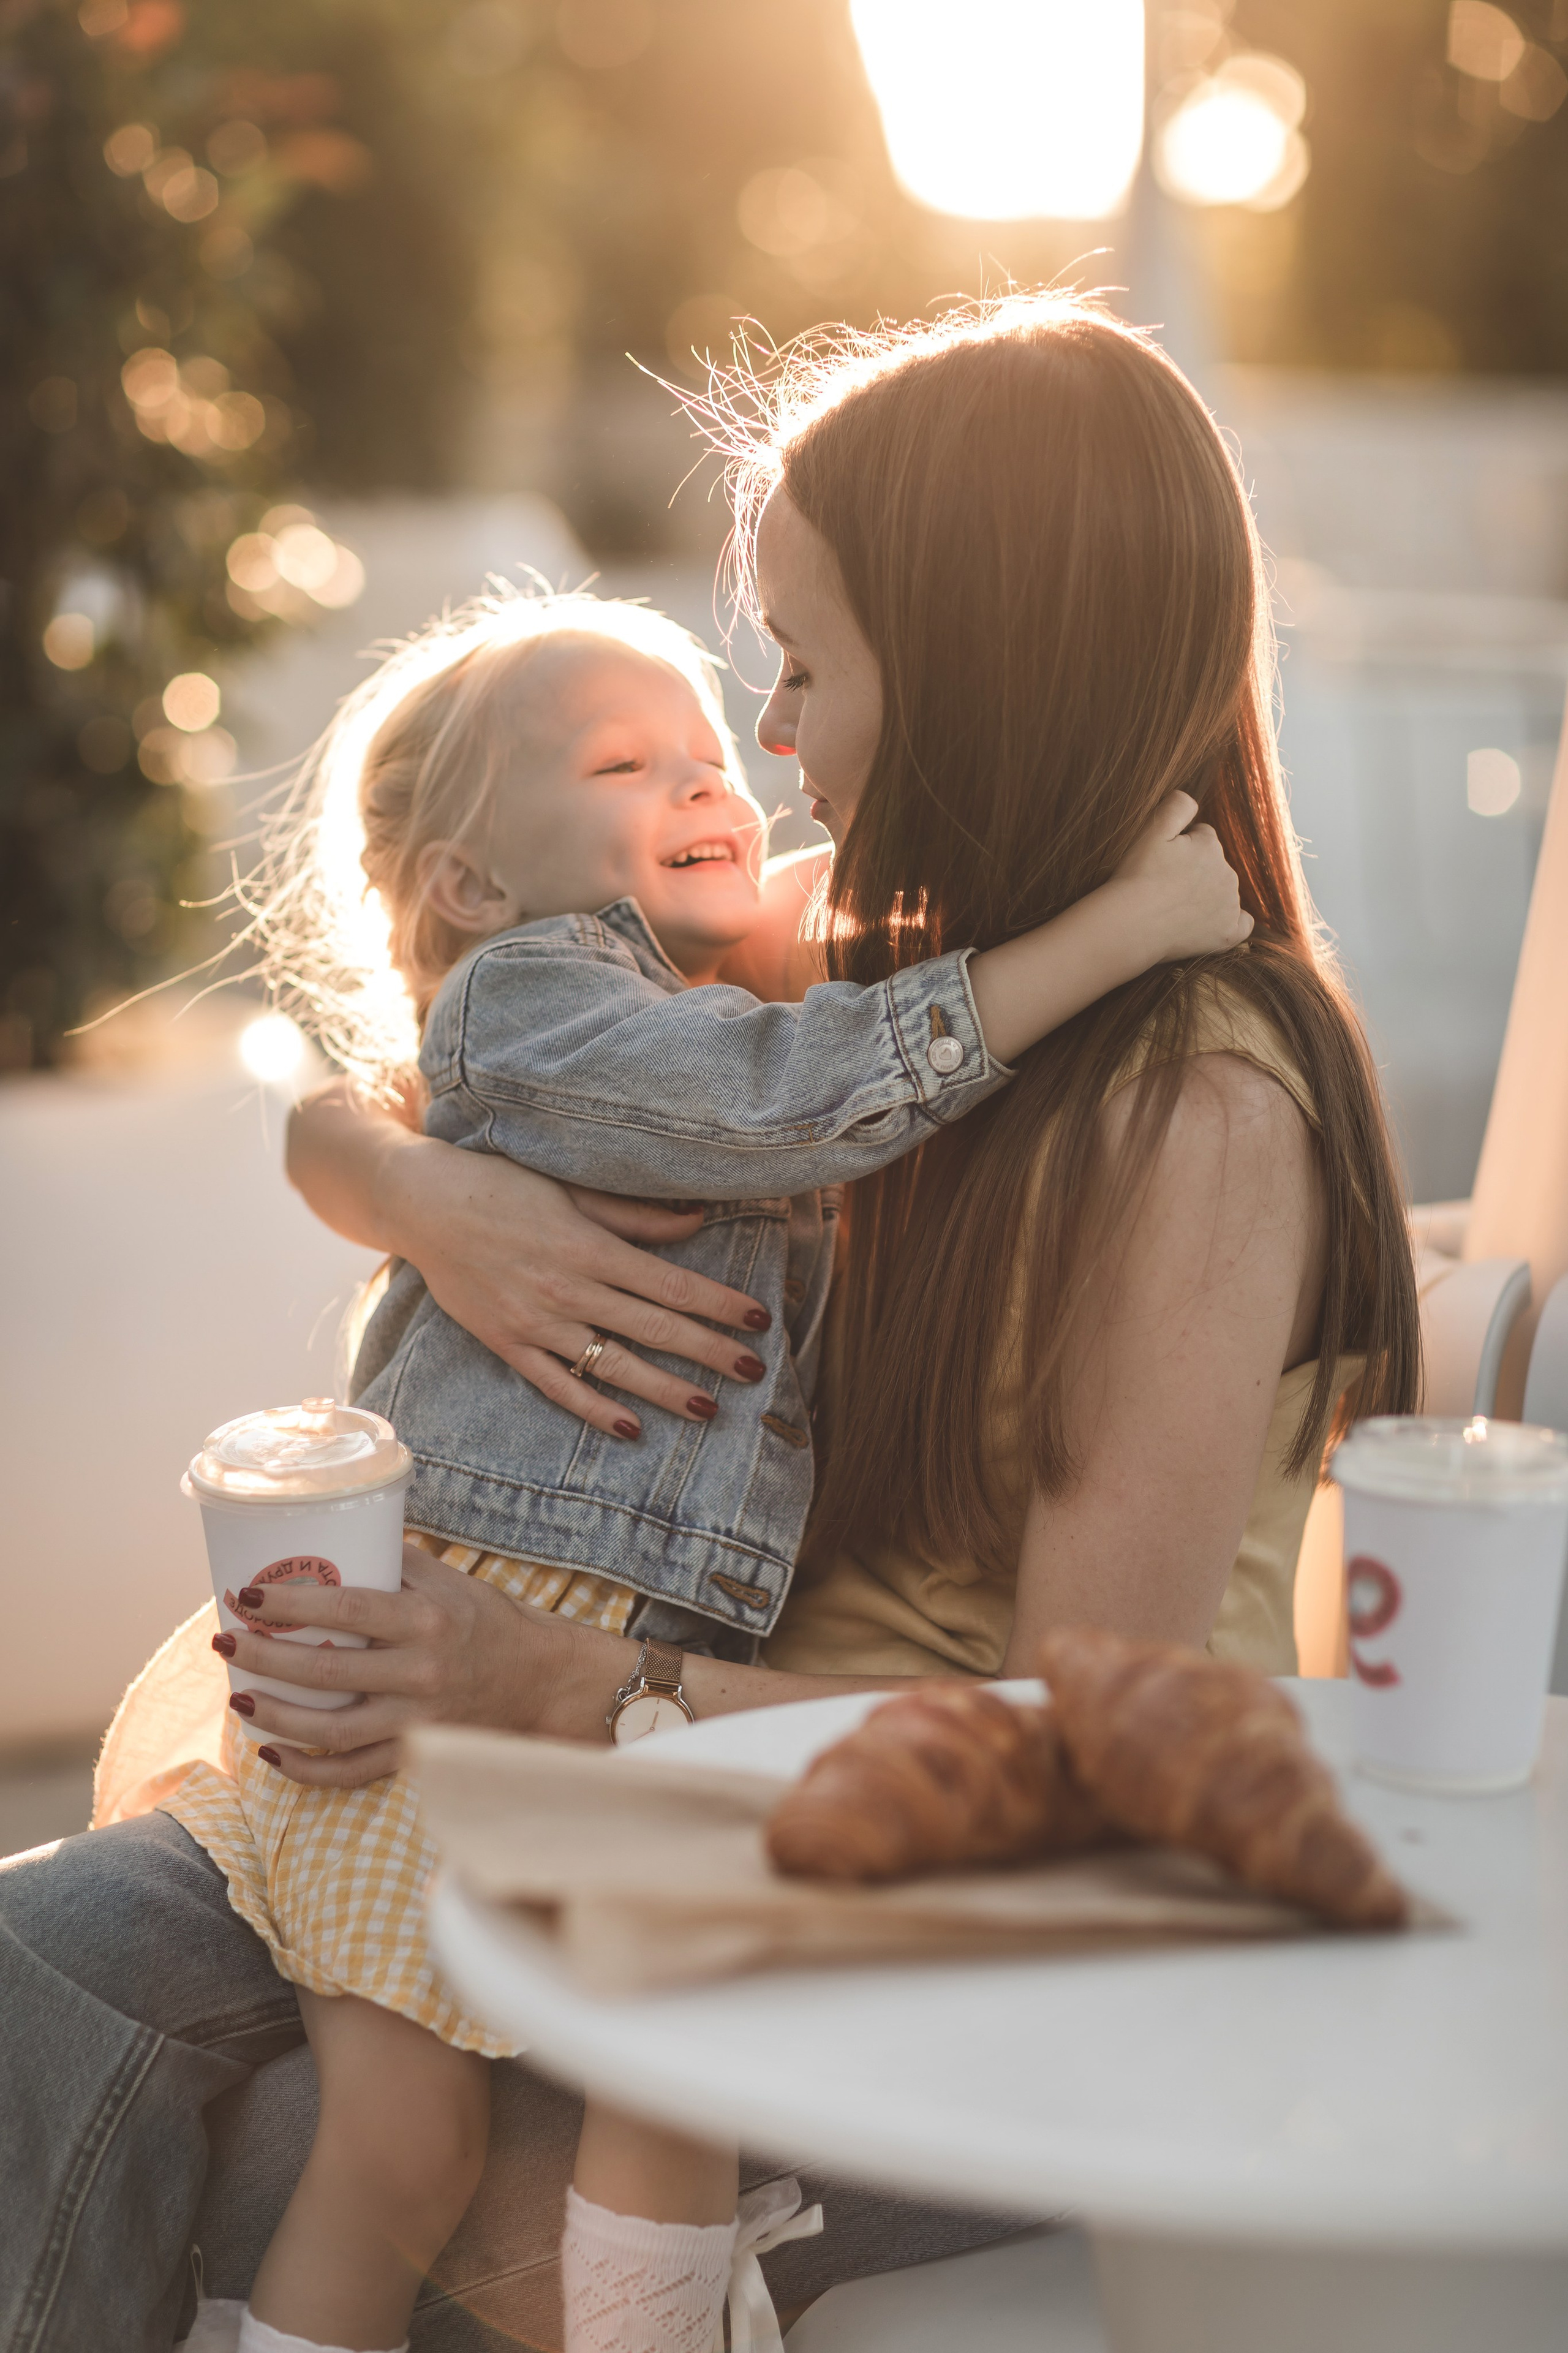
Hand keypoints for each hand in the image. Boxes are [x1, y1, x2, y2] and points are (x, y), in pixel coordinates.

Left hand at [215, 1543, 634, 1786]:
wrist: (537, 1679)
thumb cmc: (483, 1620)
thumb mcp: (447, 1579)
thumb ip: (393, 1559)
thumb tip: (330, 1533)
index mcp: (424, 1620)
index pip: (346, 1609)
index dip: (291, 1604)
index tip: (248, 1595)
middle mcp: (418, 1673)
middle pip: (325, 1670)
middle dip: (263, 1657)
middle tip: (224, 1641)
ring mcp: (415, 1721)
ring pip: (329, 1730)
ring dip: (274, 1716)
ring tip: (237, 1696)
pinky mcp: (414, 1754)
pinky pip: (350, 1773)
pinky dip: (306, 1770)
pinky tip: (272, 1755)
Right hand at [379, 1139, 774, 1438]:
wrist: (424, 1206)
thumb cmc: (502, 1187)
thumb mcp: (572, 1190)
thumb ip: (635, 1215)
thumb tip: (698, 1221)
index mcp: (590, 1246)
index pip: (670, 1284)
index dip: (718, 1304)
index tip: (757, 1318)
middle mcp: (569, 1289)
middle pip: (654, 1328)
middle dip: (708, 1352)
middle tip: (753, 1371)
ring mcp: (537, 1322)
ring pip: (613, 1364)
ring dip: (664, 1389)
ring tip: (708, 1409)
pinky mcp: (508, 1344)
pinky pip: (558, 1386)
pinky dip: (595, 1409)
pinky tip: (631, 1428)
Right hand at [1108, 791, 1253, 962]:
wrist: (1131, 925)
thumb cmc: (1136, 877)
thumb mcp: (1151, 829)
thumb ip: (1178, 805)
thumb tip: (1193, 800)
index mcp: (1211, 845)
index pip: (1203, 838)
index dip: (1180, 848)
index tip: (1161, 863)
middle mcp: (1227, 873)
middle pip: (1214, 865)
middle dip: (1195, 871)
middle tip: (1164, 886)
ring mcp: (1229, 905)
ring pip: (1223, 892)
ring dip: (1206, 895)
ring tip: (1174, 907)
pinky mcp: (1228, 933)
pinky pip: (1242, 923)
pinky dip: (1231, 921)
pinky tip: (1210, 923)